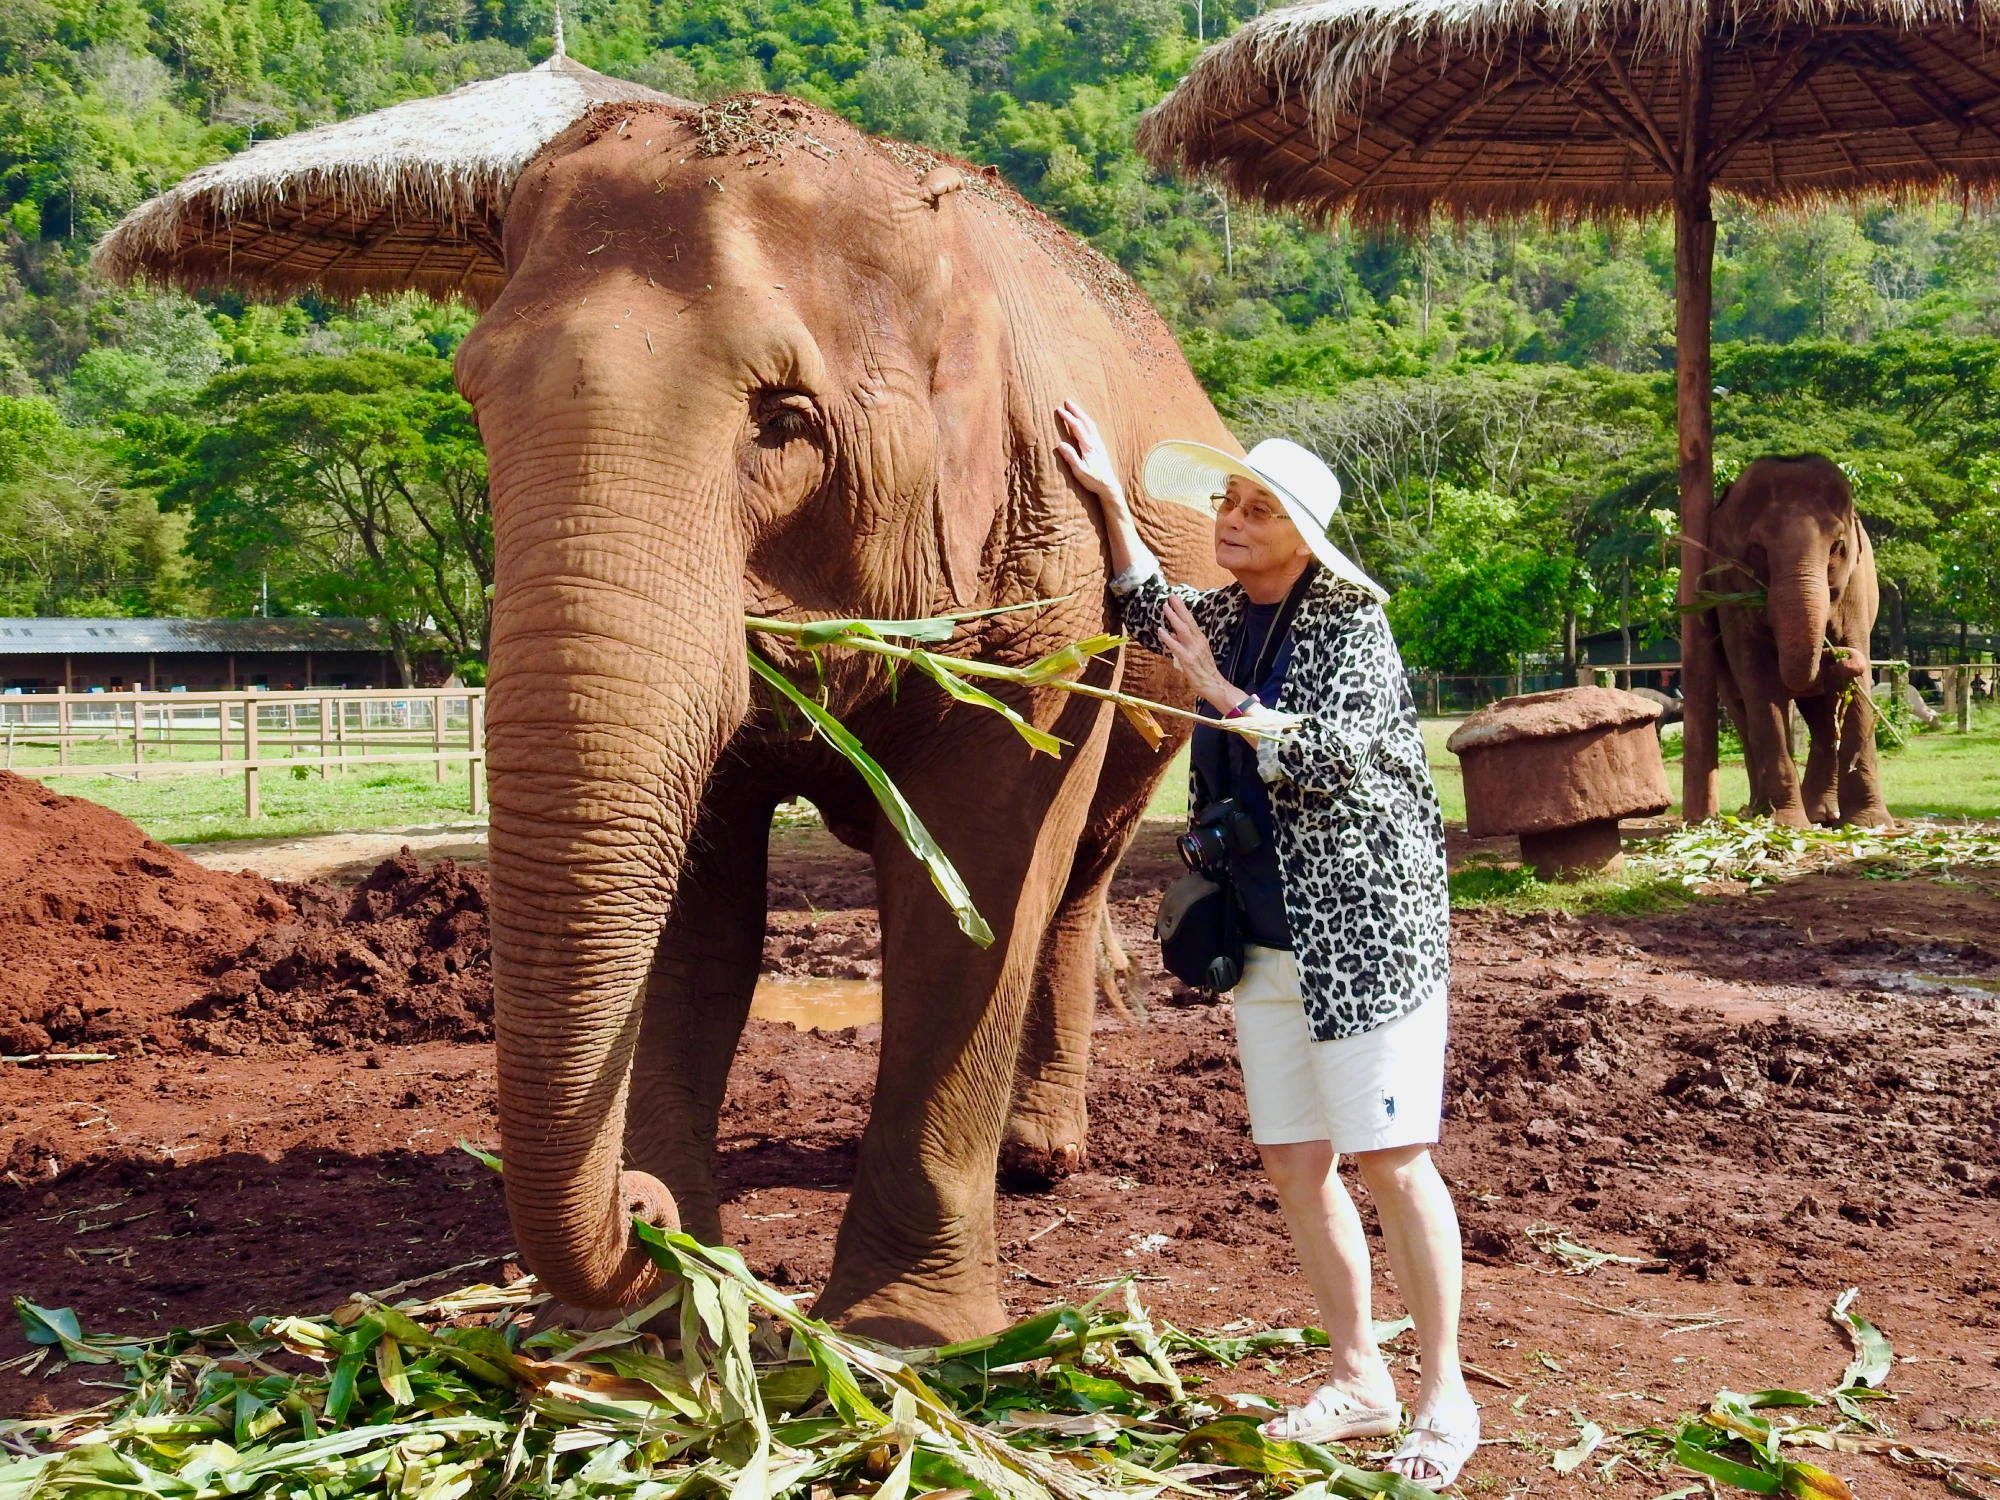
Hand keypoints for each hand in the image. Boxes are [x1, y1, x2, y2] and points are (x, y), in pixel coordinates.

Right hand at [1055, 399, 1126, 510]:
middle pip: (1085, 421)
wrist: (1109, 485)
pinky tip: (1084, 421)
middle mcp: (1095, 442)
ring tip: (1074, 407)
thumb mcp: (1079, 471)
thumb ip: (1070, 457)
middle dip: (1076, 410)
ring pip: (1091, 423)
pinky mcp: (1100, 446)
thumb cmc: (1093, 480)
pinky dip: (1087, 420)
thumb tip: (1060, 444)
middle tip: (1067, 400)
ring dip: (1082, 414)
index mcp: (1089, 446)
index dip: (1068, 417)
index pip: (1077, 427)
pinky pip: (1093, 428)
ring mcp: (1099, 443)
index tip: (1059, 409)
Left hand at [1160, 596, 1239, 713]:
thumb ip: (1183, 643)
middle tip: (1171, 596)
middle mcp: (1198, 642)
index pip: (1190, 621)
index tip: (1175, 599)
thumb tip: (1172, 634)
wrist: (1214, 685)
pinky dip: (1168, 638)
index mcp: (1200, 639)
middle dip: (1179, 608)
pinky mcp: (1189, 660)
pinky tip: (1161, 631)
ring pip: (1183, 630)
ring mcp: (1194, 650)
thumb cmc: (1204, 671)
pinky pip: (1177, 647)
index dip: (1182, 609)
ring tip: (1165, 608)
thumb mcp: (1194, 653)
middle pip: (1188, 621)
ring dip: (1173, 618)